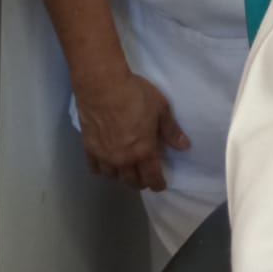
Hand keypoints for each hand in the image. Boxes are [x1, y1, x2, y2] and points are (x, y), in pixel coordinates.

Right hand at [75, 69, 189, 191]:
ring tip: (127, 172)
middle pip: (132, 181)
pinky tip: (106, 165)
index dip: (158, 184)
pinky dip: (103, 170)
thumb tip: (184, 146)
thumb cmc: (135, 95)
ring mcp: (104, 155)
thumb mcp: (160, 108)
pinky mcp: (89, 148)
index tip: (161, 185)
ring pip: (113, 177)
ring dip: (122, 177)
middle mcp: (123, 159)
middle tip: (146, 178)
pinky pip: (95, 168)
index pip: (152, 177)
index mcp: (143, 151)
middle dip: (141, 182)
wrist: (103, 86)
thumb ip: (171, 130)